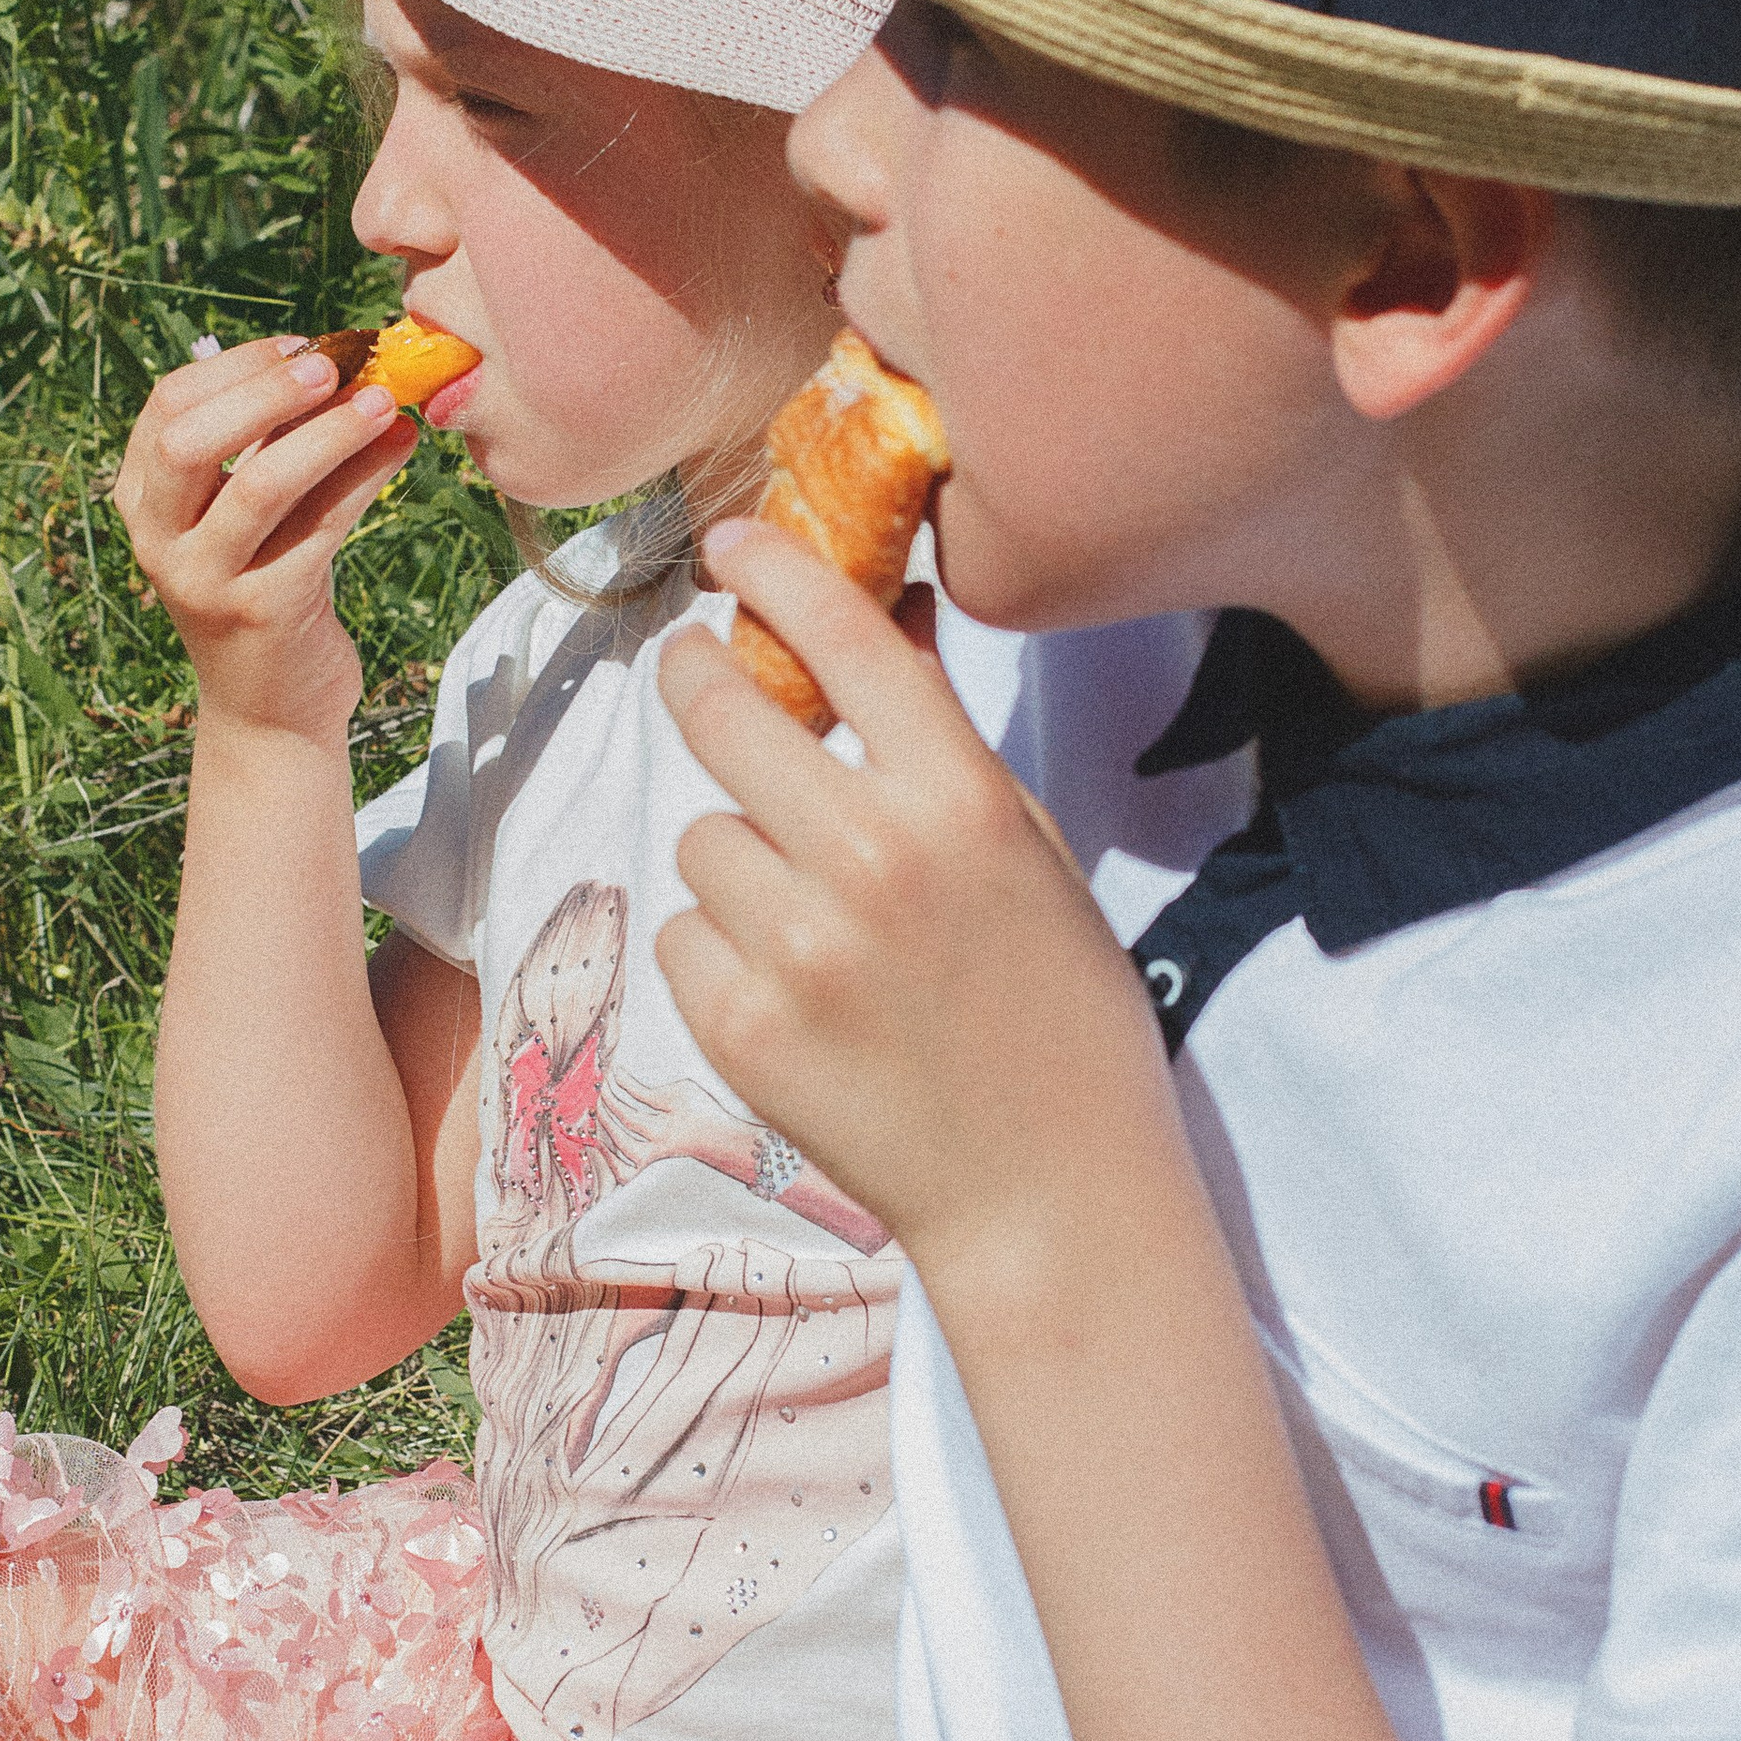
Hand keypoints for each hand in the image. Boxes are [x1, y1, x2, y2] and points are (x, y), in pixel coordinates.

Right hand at [111, 333, 417, 743]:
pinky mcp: (263, 611)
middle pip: (189, 440)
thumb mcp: (251, 515)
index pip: (167, 406)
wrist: (272, 710)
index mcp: (142, 500)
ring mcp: (205, 580)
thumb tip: (342, 361)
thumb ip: (269, 444)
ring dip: (327, 432)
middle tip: (334, 363)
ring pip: (258, 484)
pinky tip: (402, 446)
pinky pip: (318, 527)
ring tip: (384, 400)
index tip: (302, 343)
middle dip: (264, 391)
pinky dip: (365, 476)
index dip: (236, 365)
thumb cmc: (267, 589)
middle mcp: (158, 540)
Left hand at [654, 523, 1171, 1275]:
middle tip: (702, 677)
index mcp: (958, 803)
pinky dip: (719, 953)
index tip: (732, 545)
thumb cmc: (1058, 1015)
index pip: (843, 639)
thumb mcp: (1027, 853)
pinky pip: (682, 936)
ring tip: (814, 925)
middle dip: (702, 684)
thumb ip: (937, 745)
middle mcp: (869, 860)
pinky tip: (793, 996)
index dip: (774, 572)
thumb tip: (881, 619)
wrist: (1050, 1195)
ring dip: (737, 860)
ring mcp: (795, 949)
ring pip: (700, 838)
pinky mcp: (739, 1028)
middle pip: (724, 717)